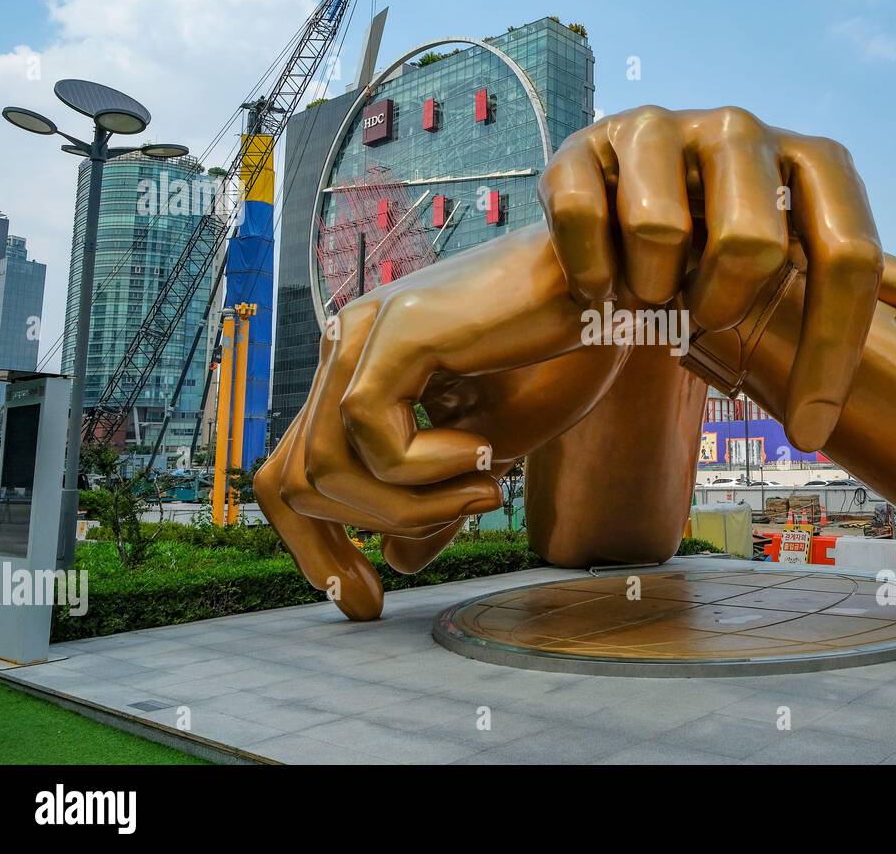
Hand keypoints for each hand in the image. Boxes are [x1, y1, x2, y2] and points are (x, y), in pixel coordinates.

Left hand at [254, 226, 627, 618]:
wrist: (606, 295)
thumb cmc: (555, 359)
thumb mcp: (489, 453)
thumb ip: (436, 501)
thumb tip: (397, 560)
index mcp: (358, 371)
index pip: (293, 472)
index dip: (312, 549)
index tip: (363, 601)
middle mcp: (346, 348)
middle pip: (290, 478)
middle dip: (337, 548)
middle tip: (404, 574)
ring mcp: (365, 334)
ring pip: (327, 467)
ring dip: (408, 506)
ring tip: (483, 490)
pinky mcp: (397, 331)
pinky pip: (372, 436)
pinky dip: (428, 469)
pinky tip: (485, 450)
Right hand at [539, 106, 883, 451]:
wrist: (629, 227)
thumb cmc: (739, 258)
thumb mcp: (826, 267)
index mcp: (816, 160)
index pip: (853, 258)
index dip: (834, 354)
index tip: (809, 431)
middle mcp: (744, 127)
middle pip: (754, 244)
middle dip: (724, 311)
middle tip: (705, 321)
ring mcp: (661, 126)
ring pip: (663, 230)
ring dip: (654, 290)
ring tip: (652, 289)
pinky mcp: (587, 140)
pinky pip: (587, 221)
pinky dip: (594, 272)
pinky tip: (602, 274)